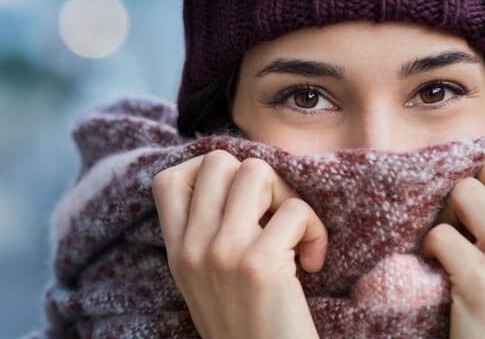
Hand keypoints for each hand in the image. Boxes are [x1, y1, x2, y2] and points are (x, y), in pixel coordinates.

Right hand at [151, 150, 327, 338]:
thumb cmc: (251, 329)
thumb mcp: (209, 284)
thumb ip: (208, 238)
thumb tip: (241, 179)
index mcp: (177, 253)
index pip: (169, 180)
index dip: (209, 174)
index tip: (241, 203)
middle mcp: (191, 248)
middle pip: (219, 161)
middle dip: (259, 180)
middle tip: (275, 217)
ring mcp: (221, 253)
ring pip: (256, 172)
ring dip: (288, 197)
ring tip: (295, 236)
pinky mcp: (258, 264)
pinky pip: (295, 210)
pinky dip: (315, 231)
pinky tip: (313, 264)